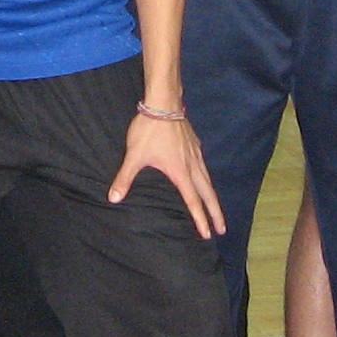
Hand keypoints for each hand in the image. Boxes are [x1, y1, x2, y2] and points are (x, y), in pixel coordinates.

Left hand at [110, 107, 224, 236]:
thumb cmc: (149, 129)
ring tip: (216, 208)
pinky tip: (203, 178)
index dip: (200, 219)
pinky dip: (207, 178)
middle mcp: (192, 165)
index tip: (207, 234)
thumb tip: (113, 198)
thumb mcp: (134, 155)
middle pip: (208, 193)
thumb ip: (124, 178)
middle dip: (215, 213)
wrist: (163, 102)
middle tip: (223, 228)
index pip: (193, 201)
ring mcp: (196, 153)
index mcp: (180, 172)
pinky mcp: (195, 144)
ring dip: (213, 197)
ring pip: (208, 180)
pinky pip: (204, 166)